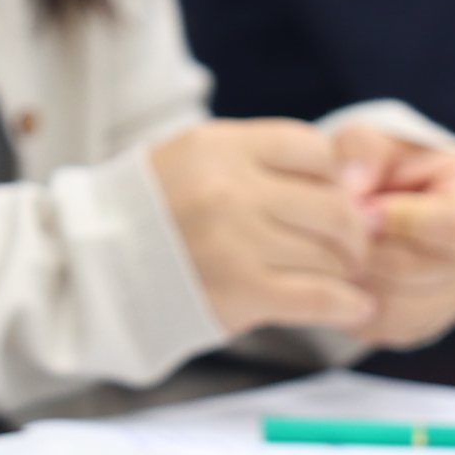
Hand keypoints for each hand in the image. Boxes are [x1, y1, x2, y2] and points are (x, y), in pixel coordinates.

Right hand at [149, 120, 376, 336]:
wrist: (99, 267)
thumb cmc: (159, 212)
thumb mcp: (199, 159)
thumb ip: (265, 161)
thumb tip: (353, 182)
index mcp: (221, 146)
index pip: (315, 150)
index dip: (337, 177)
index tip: (338, 197)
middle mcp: (231, 189)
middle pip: (334, 206)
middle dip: (355, 230)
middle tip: (354, 246)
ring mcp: (236, 242)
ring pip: (330, 255)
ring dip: (347, 270)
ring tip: (344, 276)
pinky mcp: (242, 292)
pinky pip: (319, 297)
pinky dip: (347, 305)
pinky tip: (354, 307)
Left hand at [327, 121, 454, 349]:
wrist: (387, 198)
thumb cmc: (383, 163)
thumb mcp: (373, 141)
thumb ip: (361, 153)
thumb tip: (348, 187)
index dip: (403, 222)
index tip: (361, 209)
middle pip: (425, 272)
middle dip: (369, 252)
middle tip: (331, 233)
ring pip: (404, 308)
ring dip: (357, 283)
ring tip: (331, 253)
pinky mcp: (430, 324)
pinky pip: (388, 329)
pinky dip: (353, 307)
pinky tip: (336, 279)